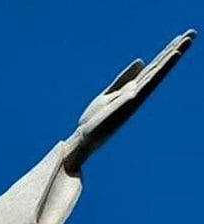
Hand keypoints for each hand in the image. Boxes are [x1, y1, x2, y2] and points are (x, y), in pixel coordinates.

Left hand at [63, 29, 194, 170]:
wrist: (84, 137)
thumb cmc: (95, 119)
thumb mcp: (108, 93)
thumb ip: (124, 79)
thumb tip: (141, 61)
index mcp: (132, 88)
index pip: (152, 67)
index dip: (165, 52)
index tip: (180, 37)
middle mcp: (137, 91)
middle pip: (159, 66)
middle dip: (175, 49)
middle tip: (192, 32)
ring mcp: (136, 95)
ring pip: (158, 71)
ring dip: (173, 54)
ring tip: (188, 39)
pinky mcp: (132, 100)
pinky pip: (150, 81)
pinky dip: (162, 68)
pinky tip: (172, 56)